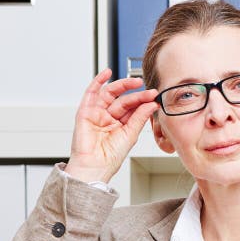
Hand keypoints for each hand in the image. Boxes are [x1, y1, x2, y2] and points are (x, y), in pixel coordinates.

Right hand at [67, 68, 159, 182]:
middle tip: (148, 91)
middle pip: (123, 100)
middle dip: (136, 94)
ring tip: (135, 82)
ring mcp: (97, 114)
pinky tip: (107, 73)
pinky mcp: (85, 112)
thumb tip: (151, 104)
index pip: (133, 108)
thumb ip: (140, 117)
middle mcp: (109, 118)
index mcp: (121, 125)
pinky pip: (91, 93)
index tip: (154, 97)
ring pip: (110, 94)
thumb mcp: (131, 135)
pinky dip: (98, 81)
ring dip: (122, 85)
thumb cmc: (110, 158)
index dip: (143, 101)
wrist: (95, 167)